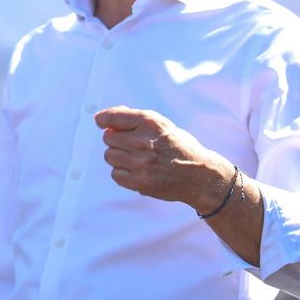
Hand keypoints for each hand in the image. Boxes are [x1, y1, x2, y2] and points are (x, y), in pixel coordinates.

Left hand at [97, 105, 221, 205]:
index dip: (103, 119)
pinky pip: (115, 174)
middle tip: (131, 145)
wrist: (199, 175)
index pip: (114, 117)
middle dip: (116, 140)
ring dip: (118, 157)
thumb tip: (106, 118)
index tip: (100, 121)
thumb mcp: (162, 125)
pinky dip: (122, 173)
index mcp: (150, 123)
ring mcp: (141, 163)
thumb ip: (136, 119)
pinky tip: (137, 170)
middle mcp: (144, 141)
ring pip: (110, 156)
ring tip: (136, 159)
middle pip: (108, 138)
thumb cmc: (179, 147)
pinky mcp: (140, 182)